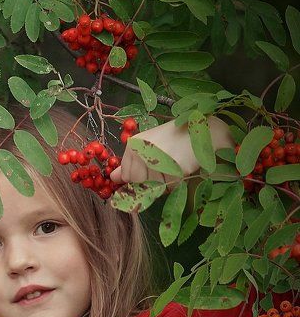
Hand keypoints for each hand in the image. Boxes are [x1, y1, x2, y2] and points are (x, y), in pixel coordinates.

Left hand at [110, 116, 232, 185]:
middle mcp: (143, 151)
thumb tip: (113, 179)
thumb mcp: (147, 145)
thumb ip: (129, 163)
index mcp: (134, 144)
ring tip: (173, 165)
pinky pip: (170, 186)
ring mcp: (160, 159)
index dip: (137, 178)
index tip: (150, 168)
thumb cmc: (172, 138)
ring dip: (164, 183)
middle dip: (150, 182)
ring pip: (154, 187)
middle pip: (138, 183)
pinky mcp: (177, 168)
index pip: (126, 176)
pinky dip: (176, 181)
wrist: (203, 129)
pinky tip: (181, 166)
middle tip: (163, 168)